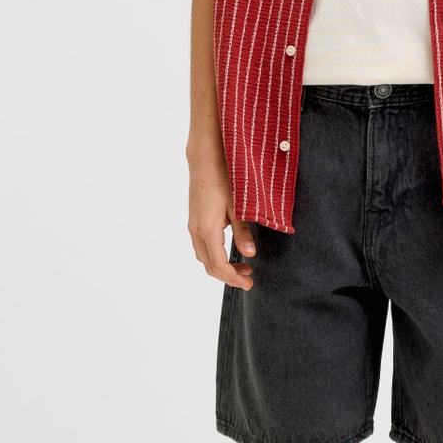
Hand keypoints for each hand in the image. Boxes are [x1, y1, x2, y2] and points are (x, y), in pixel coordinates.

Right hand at [187, 153, 256, 289]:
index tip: (249, 284)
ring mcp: (193, 225)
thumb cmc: (224, 177)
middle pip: (209, 266)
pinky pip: (201, 247)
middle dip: (228, 276)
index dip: (233, 278)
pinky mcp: (194, 220)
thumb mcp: (238, 205)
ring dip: (221, 267)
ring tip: (243, 267)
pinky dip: (214, 256)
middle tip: (249, 279)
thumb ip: (243, 231)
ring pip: (203, 257)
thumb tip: (249, 255)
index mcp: (207, 229)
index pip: (218, 265)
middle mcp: (196, 230)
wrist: (205, 158)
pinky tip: (229, 251)